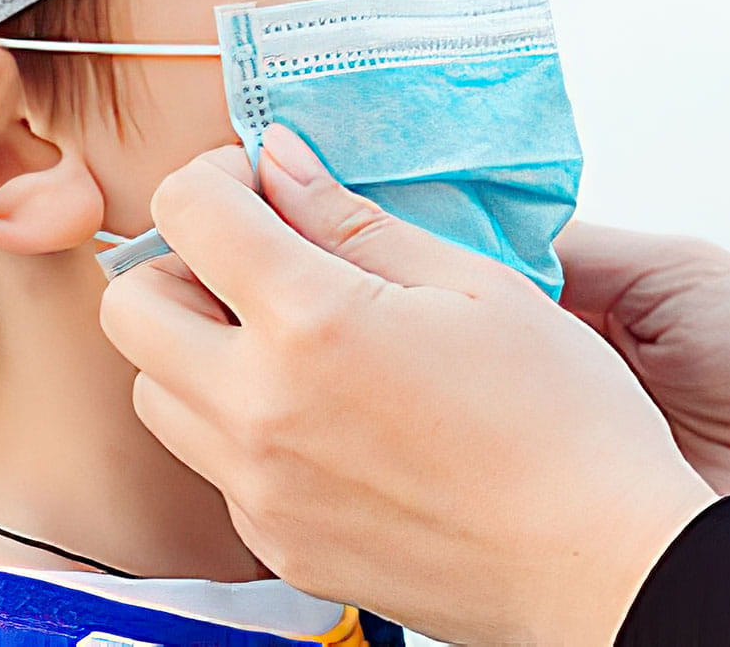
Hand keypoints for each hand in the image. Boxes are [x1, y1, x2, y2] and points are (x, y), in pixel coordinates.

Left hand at [101, 132, 712, 646]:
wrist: (600, 565)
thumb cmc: (564, 421)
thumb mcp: (477, 284)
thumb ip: (357, 219)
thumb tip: (280, 163)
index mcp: (311, 323)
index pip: (186, 211)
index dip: (217, 174)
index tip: (261, 184)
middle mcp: (259, 409)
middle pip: (129, 307)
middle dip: (181, 263)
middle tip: (260, 262)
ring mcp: (259, 489)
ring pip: (155, 393)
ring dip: (197, 349)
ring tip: (292, 343)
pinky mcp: (278, 545)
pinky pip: (212, 467)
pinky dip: (241, 425)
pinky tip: (328, 417)